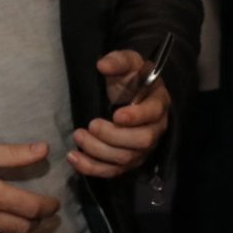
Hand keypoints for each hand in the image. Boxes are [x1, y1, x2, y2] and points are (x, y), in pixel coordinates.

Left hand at [71, 51, 172, 178]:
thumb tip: (103, 65)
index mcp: (157, 104)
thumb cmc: (131, 78)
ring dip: (99, 151)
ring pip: (125, 159)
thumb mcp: (127, 63)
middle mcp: (154, 129)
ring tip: (78, 136)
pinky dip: (92, 168)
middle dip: (113, 136)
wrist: (131, 94)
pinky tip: (74, 158)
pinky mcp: (127, 161)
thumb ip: (118, 61)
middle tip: (90, 125)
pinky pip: (112, 172)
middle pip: (141, 141)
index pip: (152, 114)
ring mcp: (142, 149)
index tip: (116, 115)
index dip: (136, 117)